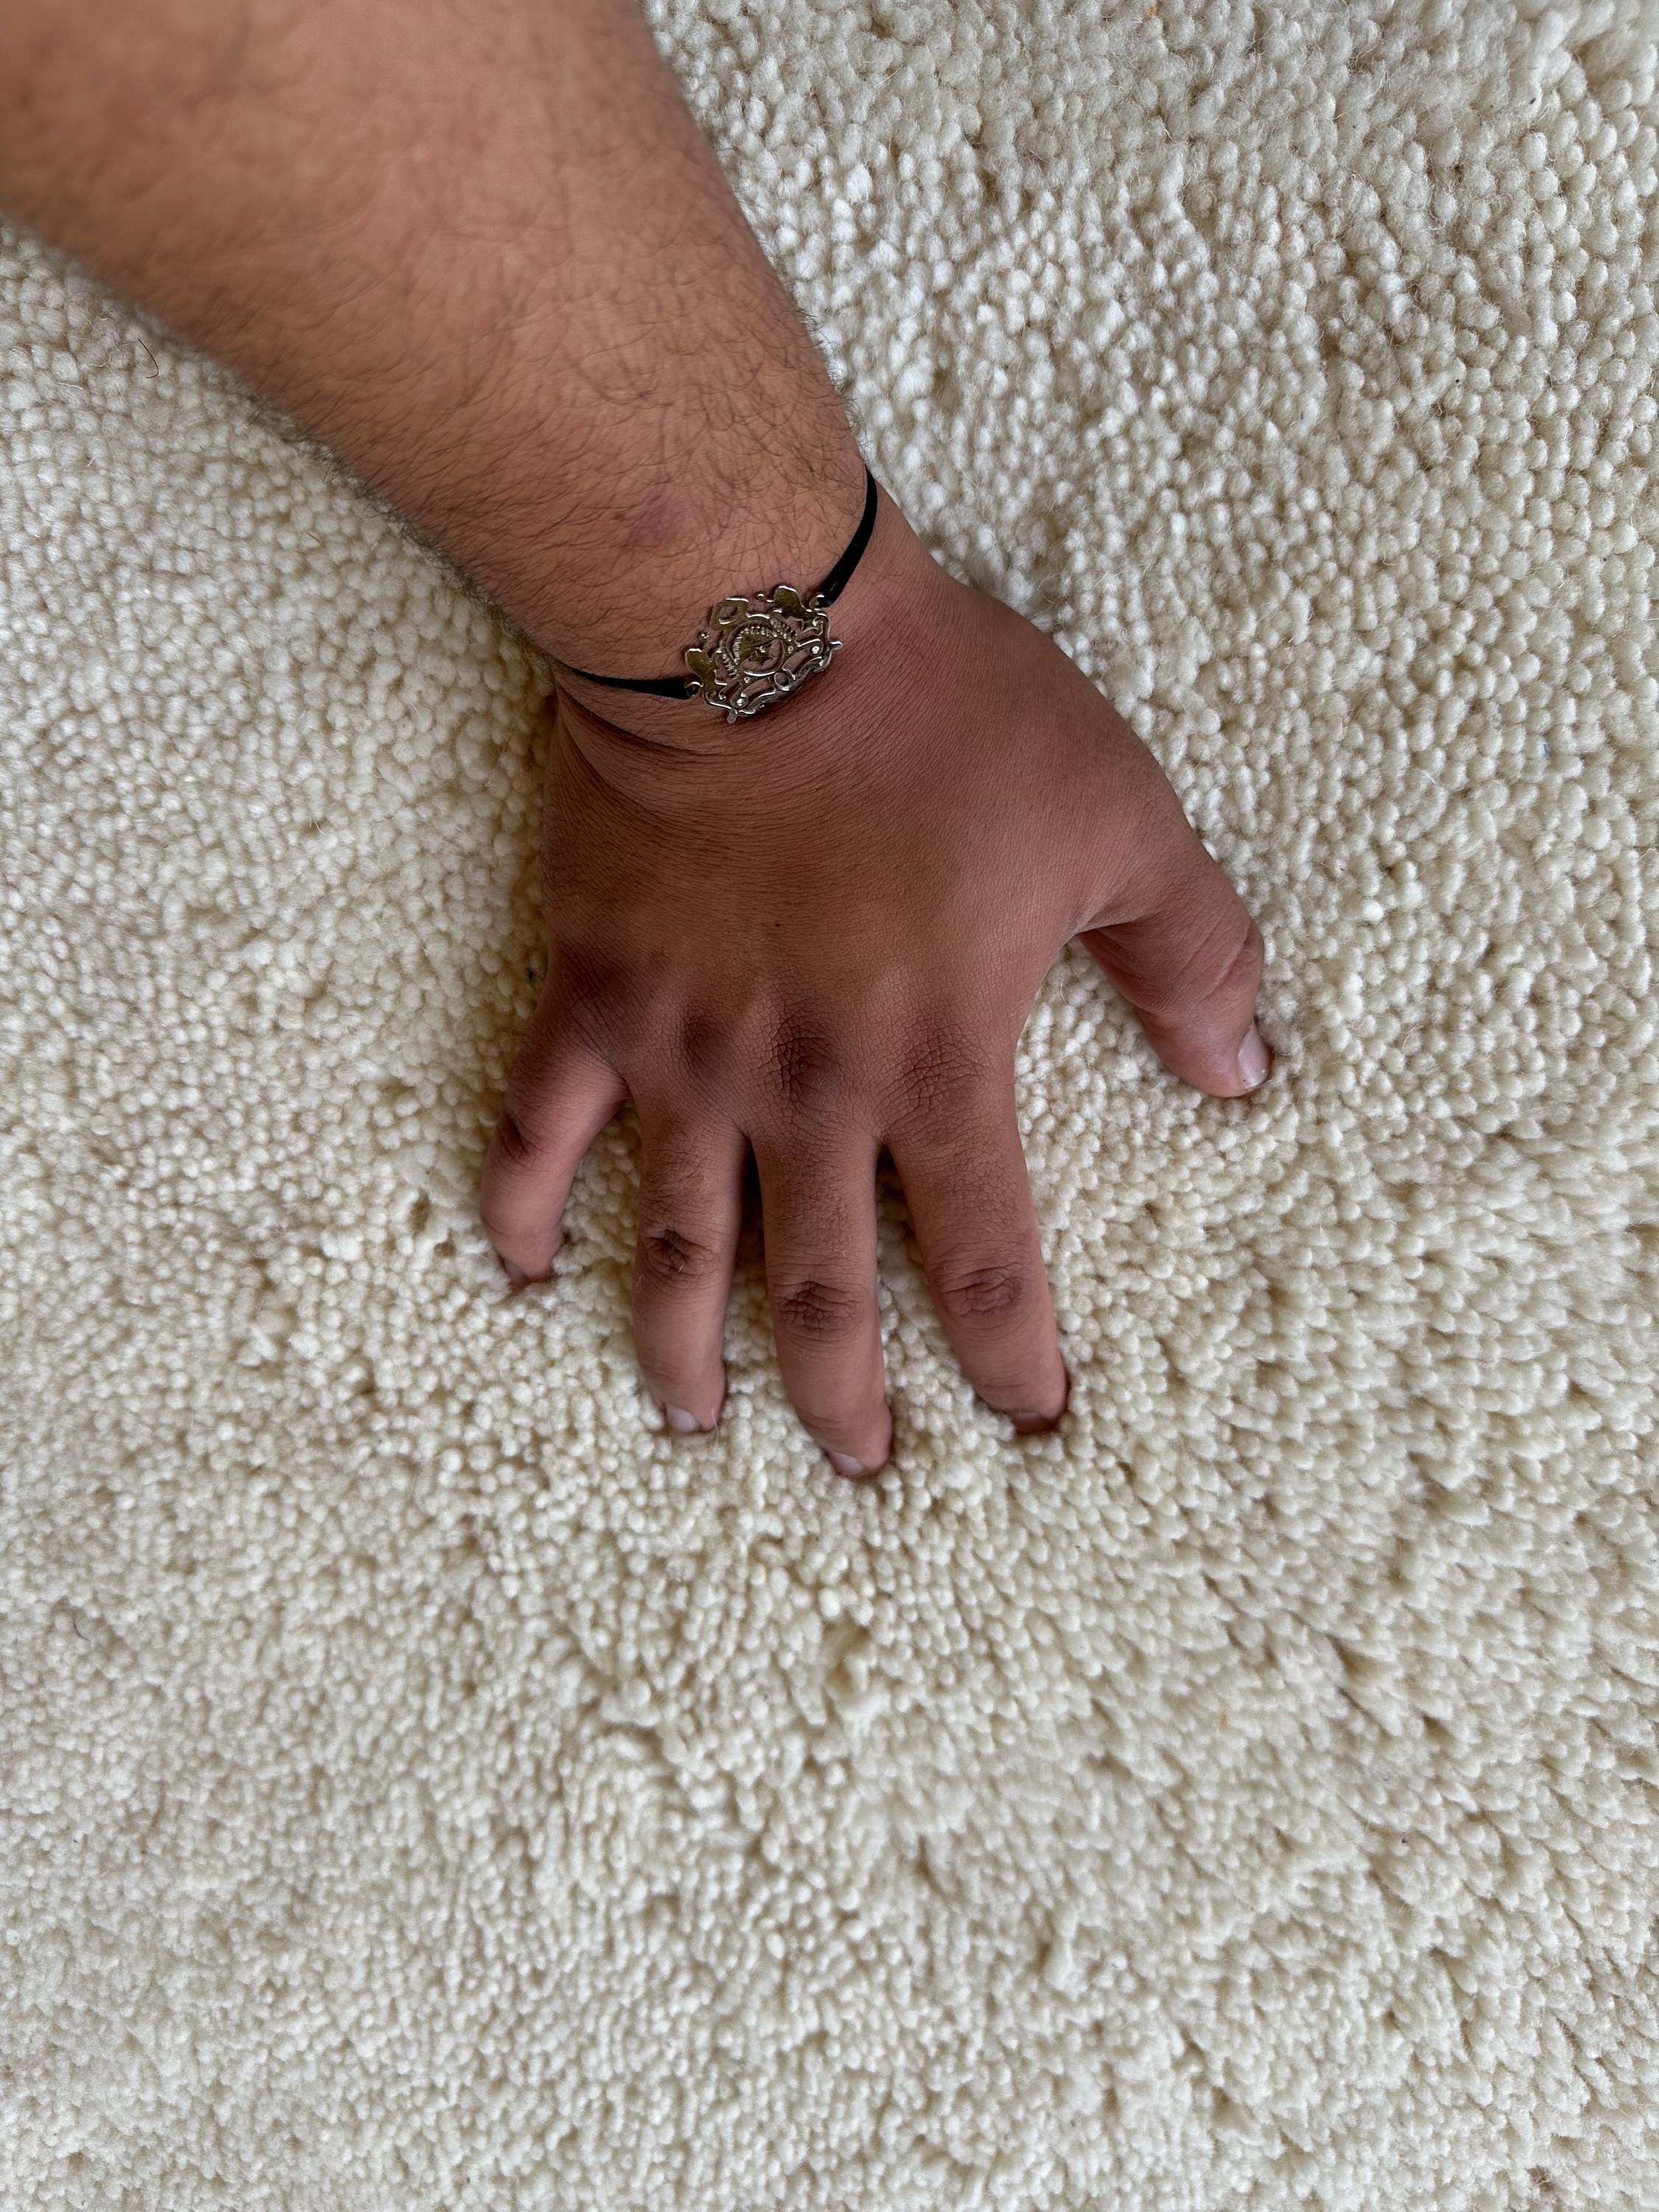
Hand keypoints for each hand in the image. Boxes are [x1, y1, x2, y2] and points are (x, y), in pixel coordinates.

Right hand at [480, 492, 1269, 1477]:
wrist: (758, 628)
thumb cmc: (949, 717)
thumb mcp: (1120, 820)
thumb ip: (1193, 955)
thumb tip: (1244, 1072)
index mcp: (936, 1064)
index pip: (986, 1256)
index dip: (1012, 1354)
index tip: (1029, 1421)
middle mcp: (805, 1094)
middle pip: (821, 1289)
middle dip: (845, 1396)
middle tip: (860, 1468)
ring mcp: (686, 1056)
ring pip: (678, 1243)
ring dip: (685, 1349)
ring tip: (694, 1424)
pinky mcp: (595, 998)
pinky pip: (540, 1125)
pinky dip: (519, 1203)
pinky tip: (515, 1270)